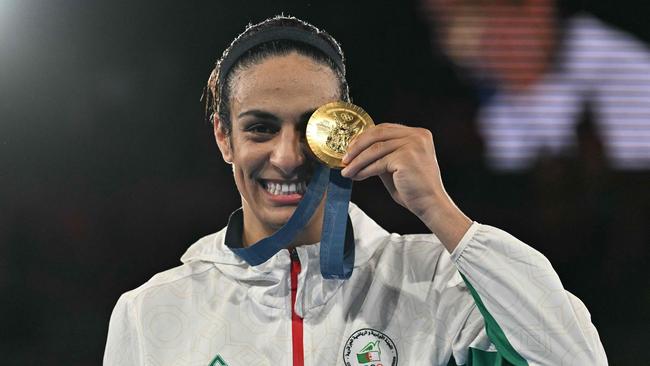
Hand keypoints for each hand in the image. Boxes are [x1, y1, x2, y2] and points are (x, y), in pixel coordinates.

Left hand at [340, 123, 471, 251]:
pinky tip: (356, 176)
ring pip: (375, 148)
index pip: (384, 128)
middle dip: (357, 146)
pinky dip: (364, 170)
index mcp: (418, 134)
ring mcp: (413, 144)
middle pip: (378, 134)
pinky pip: (378, 162)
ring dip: (357, 161)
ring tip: (346, 171)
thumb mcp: (396, 165)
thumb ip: (383, 154)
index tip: (350, 148)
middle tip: (344, 158)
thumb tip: (356, 151)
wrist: (430, 204)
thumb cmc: (413, 188)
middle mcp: (417, 135)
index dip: (364, 137)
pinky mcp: (406, 157)